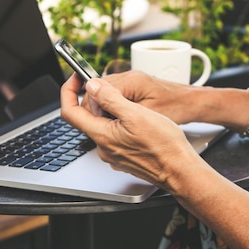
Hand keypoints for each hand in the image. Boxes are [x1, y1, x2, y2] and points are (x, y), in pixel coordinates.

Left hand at [60, 74, 202, 188]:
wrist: (179, 170)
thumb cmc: (163, 145)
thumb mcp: (136, 114)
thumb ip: (110, 98)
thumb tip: (92, 86)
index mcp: (102, 135)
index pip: (70, 111)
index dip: (69, 91)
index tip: (77, 78)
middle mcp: (103, 147)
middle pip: (87, 116)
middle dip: (97, 99)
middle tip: (116, 88)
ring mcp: (113, 154)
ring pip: (102, 124)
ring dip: (111, 110)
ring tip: (134, 106)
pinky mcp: (123, 156)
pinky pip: (114, 135)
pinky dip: (120, 122)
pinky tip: (138, 121)